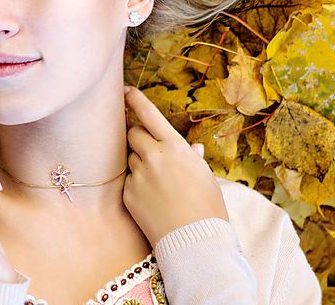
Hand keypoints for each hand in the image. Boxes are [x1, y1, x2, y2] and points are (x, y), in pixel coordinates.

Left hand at [122, 85, 228, 246]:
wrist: (196, 243)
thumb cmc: (208, 208)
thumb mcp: (206, 177)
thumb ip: (193, 158)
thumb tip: (193, 148)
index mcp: (175, 147)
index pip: (148, 115)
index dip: (134, 100)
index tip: (126, 92)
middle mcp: (153, 157)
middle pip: (133, 133)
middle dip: (138, 136)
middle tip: (148, 148)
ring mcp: (138, 175)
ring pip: (129, 157)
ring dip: (138, 161)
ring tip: (157, 181)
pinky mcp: (128, 194)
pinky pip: (128, 180)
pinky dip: (136, 183)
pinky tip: (152, 198)